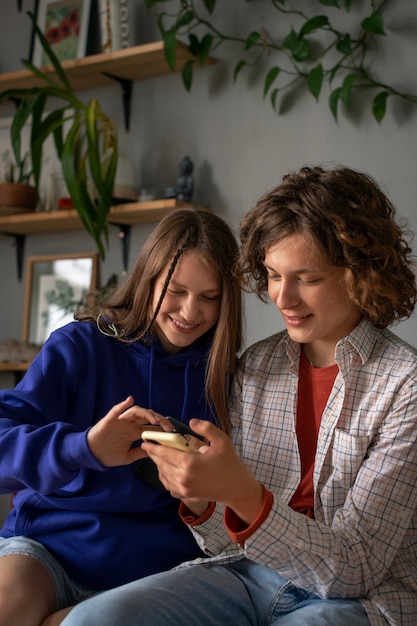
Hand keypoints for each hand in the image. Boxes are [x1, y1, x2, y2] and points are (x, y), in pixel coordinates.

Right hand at [87, 397, 164, 466]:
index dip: (163, 429)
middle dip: (160, 420)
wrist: (91, 455)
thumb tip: (155, 451)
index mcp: (134, 432)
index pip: (152, 427)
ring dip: (147, 414)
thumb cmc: (107, 454)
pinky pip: (117, 410)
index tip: (173, 434)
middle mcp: (129, 424)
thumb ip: (140, 453)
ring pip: (137, 412)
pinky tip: (130, 400)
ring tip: (155, 420)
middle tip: (169, 428)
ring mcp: (120, 421)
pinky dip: (123, 404)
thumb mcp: (127, 457)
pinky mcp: (110, 420)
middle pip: (148, 417)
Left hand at [142, 419, 263, 524]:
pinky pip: (168, 485)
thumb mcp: (222, 441)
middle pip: (161, 463)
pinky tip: (168, 469)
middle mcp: (183, 477)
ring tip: (159, 456)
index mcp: (190, 463)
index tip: (145, 441)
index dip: (153, 447)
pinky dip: (165, 476)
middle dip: (154, 454)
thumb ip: (206, 428)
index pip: (165, 453)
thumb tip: (192, 422)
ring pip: (163, 475)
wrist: (236, 488)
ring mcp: (183, 489)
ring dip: (159, 464)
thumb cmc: (229, 464)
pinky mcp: (185, 495)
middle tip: (150, 446)